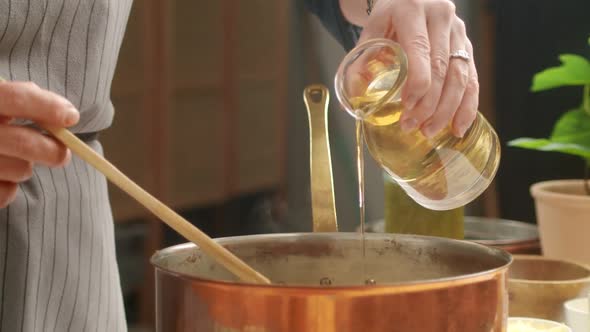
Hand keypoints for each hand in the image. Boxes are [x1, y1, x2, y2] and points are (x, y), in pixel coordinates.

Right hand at [0, 81, 78, 206]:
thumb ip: (19, 100)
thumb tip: (66, 114)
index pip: (13, 97)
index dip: (47, 106)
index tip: (72, 116)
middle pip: (22, 141)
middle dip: (52, 150)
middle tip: (63, 155)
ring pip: (20, 170)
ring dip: (26, 169)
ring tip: (15, 163)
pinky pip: (5, 193)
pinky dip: (9, 189)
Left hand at [344, 0, 478, 137]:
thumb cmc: (389, 15)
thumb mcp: (372, 28)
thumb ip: (362, 58)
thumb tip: (353, 96)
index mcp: (413, 10)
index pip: (421, 50)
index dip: (417, 82)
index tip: (406, 106)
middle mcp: (441, 18)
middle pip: (442, 68)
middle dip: (429, 103)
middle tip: (412, 126)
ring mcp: (458, 32)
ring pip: (460, 76)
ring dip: (447, 109)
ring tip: (430, 131)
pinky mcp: (467, 46)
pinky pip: (472, 78)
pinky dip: (467, 105)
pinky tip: (458, 126)